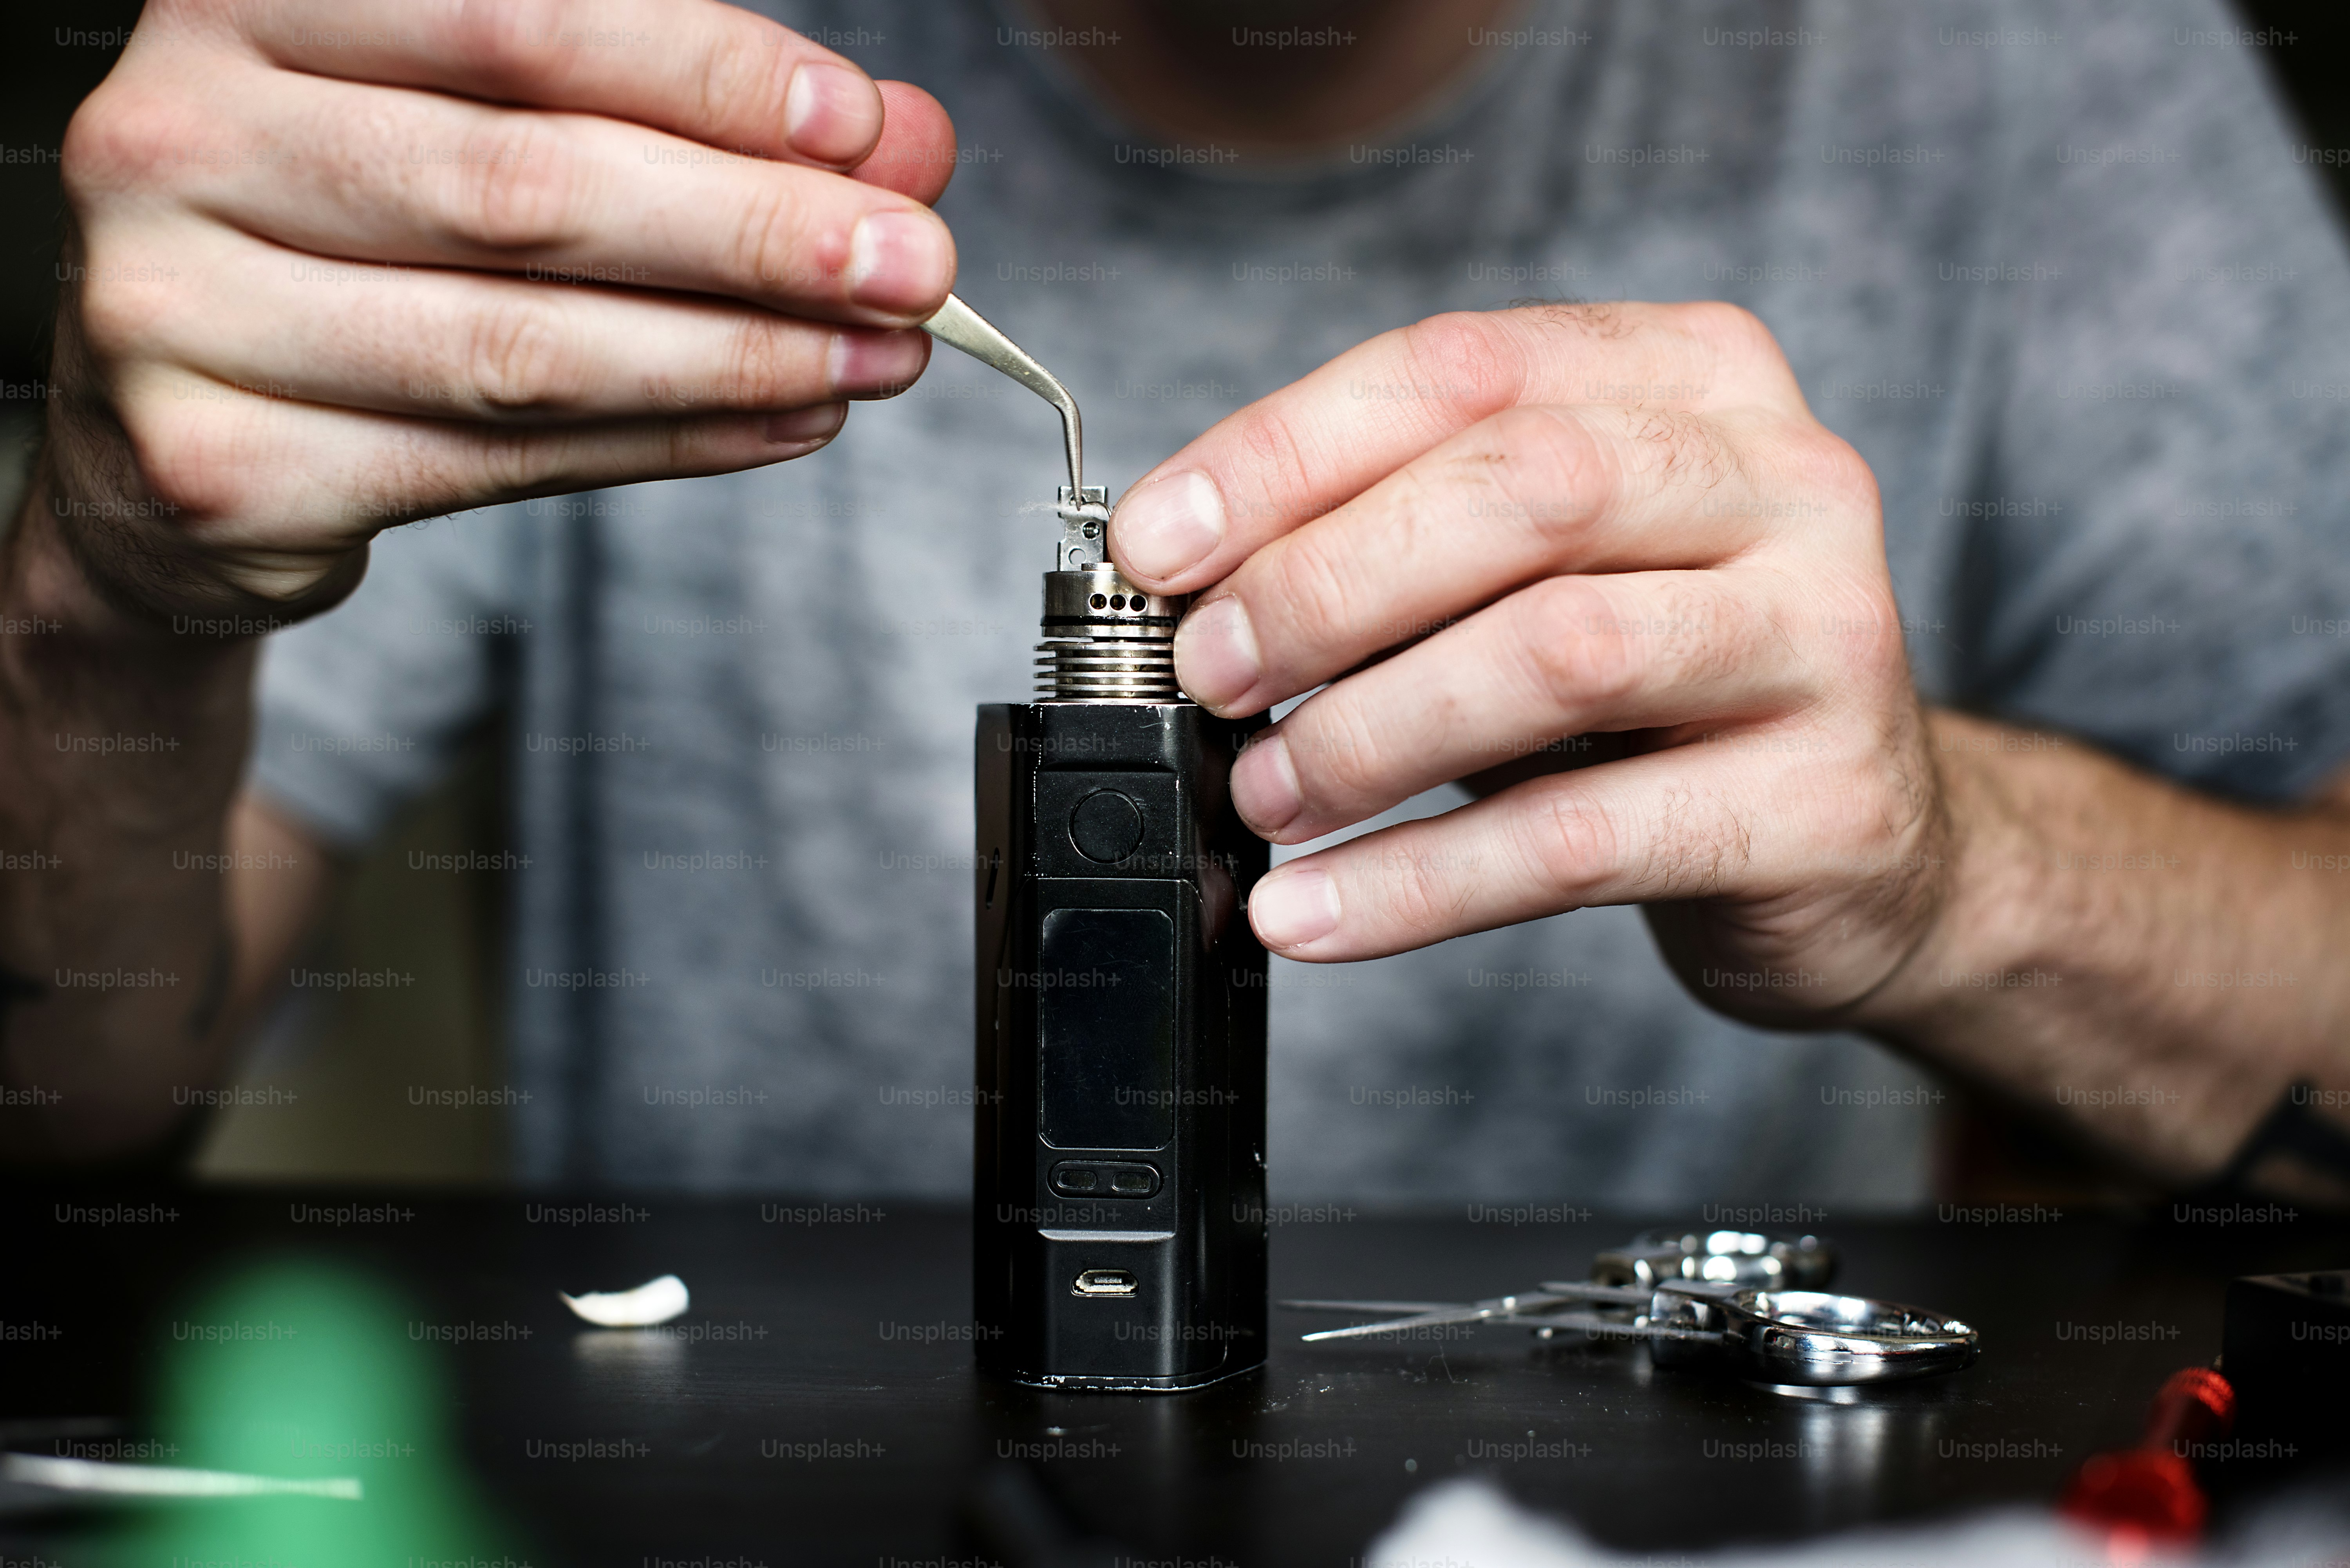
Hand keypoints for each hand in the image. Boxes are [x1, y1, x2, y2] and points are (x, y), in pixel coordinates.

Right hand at [41, 0, 958, 622]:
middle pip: (527, 188)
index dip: (705, 76)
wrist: (174, 424)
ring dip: (738, 354)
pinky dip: (670, 441)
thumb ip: (675, 117)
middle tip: (916, 264)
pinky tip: (787, 419)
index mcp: (246, 3)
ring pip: (520, 344)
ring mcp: (177, 309)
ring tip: (881, 354)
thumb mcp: (498, 129)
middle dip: (753, 232)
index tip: (861, 130)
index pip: (514, 20)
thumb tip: (890, 141)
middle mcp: (178, 133)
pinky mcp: (225, 464)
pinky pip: (497, 462)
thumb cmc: (357, 234)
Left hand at [1109, 304, 1950, 1025]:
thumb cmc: (1663, 690)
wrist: (1867, 843)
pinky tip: (1314, 913)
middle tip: (1207, 675)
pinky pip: (1580, 839)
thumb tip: (1189, 585)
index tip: (1157, 546)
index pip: (1462, 368)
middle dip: (1324, 585)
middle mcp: (1785, 480)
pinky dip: (1419, 885)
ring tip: (1261, 794)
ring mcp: (1825, 639)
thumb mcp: (1544, 571)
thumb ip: (1405, 542)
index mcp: (1698, 377)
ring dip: (1368, 733)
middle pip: (1521, 490)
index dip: (1286, 454)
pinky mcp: (1825, 806)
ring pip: (1558, 652)